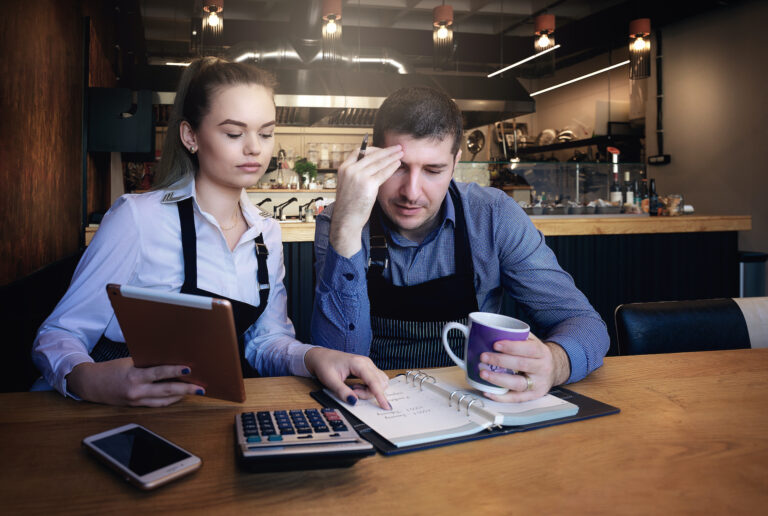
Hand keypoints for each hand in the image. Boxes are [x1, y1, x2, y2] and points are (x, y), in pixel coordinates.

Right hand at [66, 358, 202, 406]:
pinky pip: (157, 405)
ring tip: (194, 391)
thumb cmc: (111, 369)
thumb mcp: (129, 361)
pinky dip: (169, 400)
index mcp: (133, 376)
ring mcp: (136, 401)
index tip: (189, 369)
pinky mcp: (136, 406)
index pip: (159, 373)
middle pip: (166, 391)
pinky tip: (179, 396)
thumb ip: (147, 363)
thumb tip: (170, 360)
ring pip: (164, 400)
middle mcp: (136, 391)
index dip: (175, 371)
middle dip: (186, 389)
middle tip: (201, 388)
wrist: (91, 384)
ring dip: (180, 396)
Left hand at [304, 347, 390, 409]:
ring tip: (354, 389)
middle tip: (352, 393)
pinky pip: (376, 380)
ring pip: (379, 382)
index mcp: (358, 363)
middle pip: (379, 383)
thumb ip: (342, 391)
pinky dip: (370, 387)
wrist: (321, 357)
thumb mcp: (330, 380)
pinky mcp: (367, 368)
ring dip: (370, 391)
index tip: (386, 406)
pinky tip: (358, 386)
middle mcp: (367, 362)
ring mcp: (368, 364)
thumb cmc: (325, 365)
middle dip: (368, 393)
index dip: (381, 395)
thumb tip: (354, 401)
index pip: (374, 382)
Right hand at [330, 144, 402, 257]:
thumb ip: (356, 174)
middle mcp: (350, 170)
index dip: (372, 149)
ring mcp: (359, 176)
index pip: (358, 151)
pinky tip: (398, 164)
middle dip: (387, 150)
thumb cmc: (349, 205)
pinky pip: (383, 172)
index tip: (382, 150)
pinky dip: (392, 167)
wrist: (346, 220)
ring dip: (392, 156)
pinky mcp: (368, 184)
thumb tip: (372, 166)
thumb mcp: (348, 185)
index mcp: (343, 168)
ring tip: (401, 153)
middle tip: (397, 147)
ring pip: (379, 162)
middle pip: (372, 155)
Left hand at [478, 334, 570, 402]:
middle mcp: (542, 368)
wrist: (555, 369)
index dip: (512, 347)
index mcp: (542, 352)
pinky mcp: (533, 396)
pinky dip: (501, 396)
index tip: (495, 344)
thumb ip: (518, 336)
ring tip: (483, 373)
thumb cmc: (537, 354)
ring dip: (498, 379)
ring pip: (518, 384)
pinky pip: (516, 398)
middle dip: (500, 361)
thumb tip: (492, 331)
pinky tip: (488, 391)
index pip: (529, 349)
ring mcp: (538, 384)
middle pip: (521, 365)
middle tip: (484, 357)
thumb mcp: (533, 341)